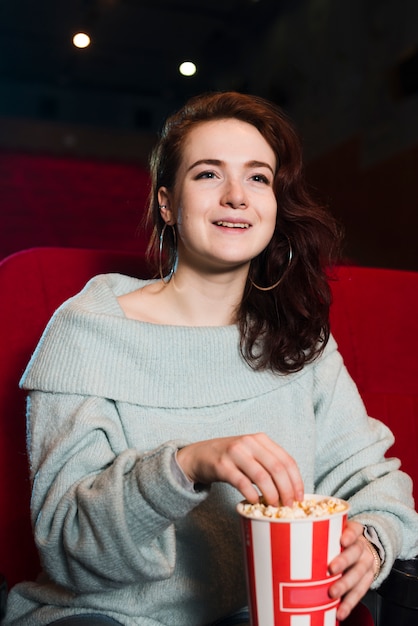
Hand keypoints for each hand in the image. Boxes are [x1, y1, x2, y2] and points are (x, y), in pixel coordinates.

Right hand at [176, 432, 303, 505]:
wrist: (200, 455)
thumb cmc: (231, 458)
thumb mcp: (252, 453)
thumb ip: (269, 464)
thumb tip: (291, 490)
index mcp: (261, 439)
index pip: (286, 460)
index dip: (296, 481)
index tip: (300, 497)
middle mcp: (249, 442)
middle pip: (277, 468)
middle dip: (287, 490)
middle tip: (288, 505)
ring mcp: (235, 452)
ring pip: (261, 476)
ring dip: (271, 494)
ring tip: (273, 505)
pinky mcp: (222, 465)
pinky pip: (242, 482)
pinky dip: (251, 494)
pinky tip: (254, 501)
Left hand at [328, 521, 377, 620]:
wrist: (364, 551)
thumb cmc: (340, 540)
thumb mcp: (335, 531)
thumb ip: (321, 534)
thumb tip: (294, 536)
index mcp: (354, 532)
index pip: (354, 530)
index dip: (349, 535)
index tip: (342, 540)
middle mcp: (362, 547)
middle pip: (355, 553)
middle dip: (343, 561)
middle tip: (331, 569)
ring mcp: (366, 564)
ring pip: (358, 574)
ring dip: (345, 585)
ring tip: (333, 593)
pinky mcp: (367, 580)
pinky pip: (360, 592)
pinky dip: (349, 603)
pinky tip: (341, 610)